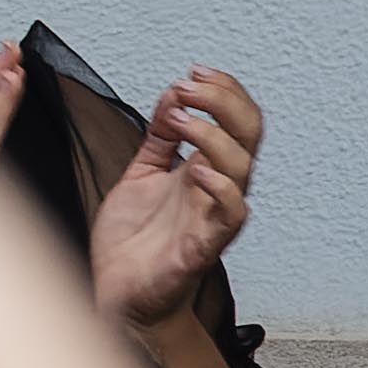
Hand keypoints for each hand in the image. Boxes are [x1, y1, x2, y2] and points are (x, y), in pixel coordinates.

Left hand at [87, 66, 261, 330]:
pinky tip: (196, 167)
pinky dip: (221, 187)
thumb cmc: (135, 242)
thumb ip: (158, 138)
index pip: (236, 121)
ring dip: (213, 134)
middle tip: (189, 85)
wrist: (118, 294)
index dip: (224, 91)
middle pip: (249, 136)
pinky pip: (231, 214)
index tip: (193, 72)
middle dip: (225, 101)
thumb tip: (172, 94)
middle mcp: (215, 190)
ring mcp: (212, 216)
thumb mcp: (141, 174)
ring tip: (176, 117)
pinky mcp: (203, 245)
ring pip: (242, 168)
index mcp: (203, 170)